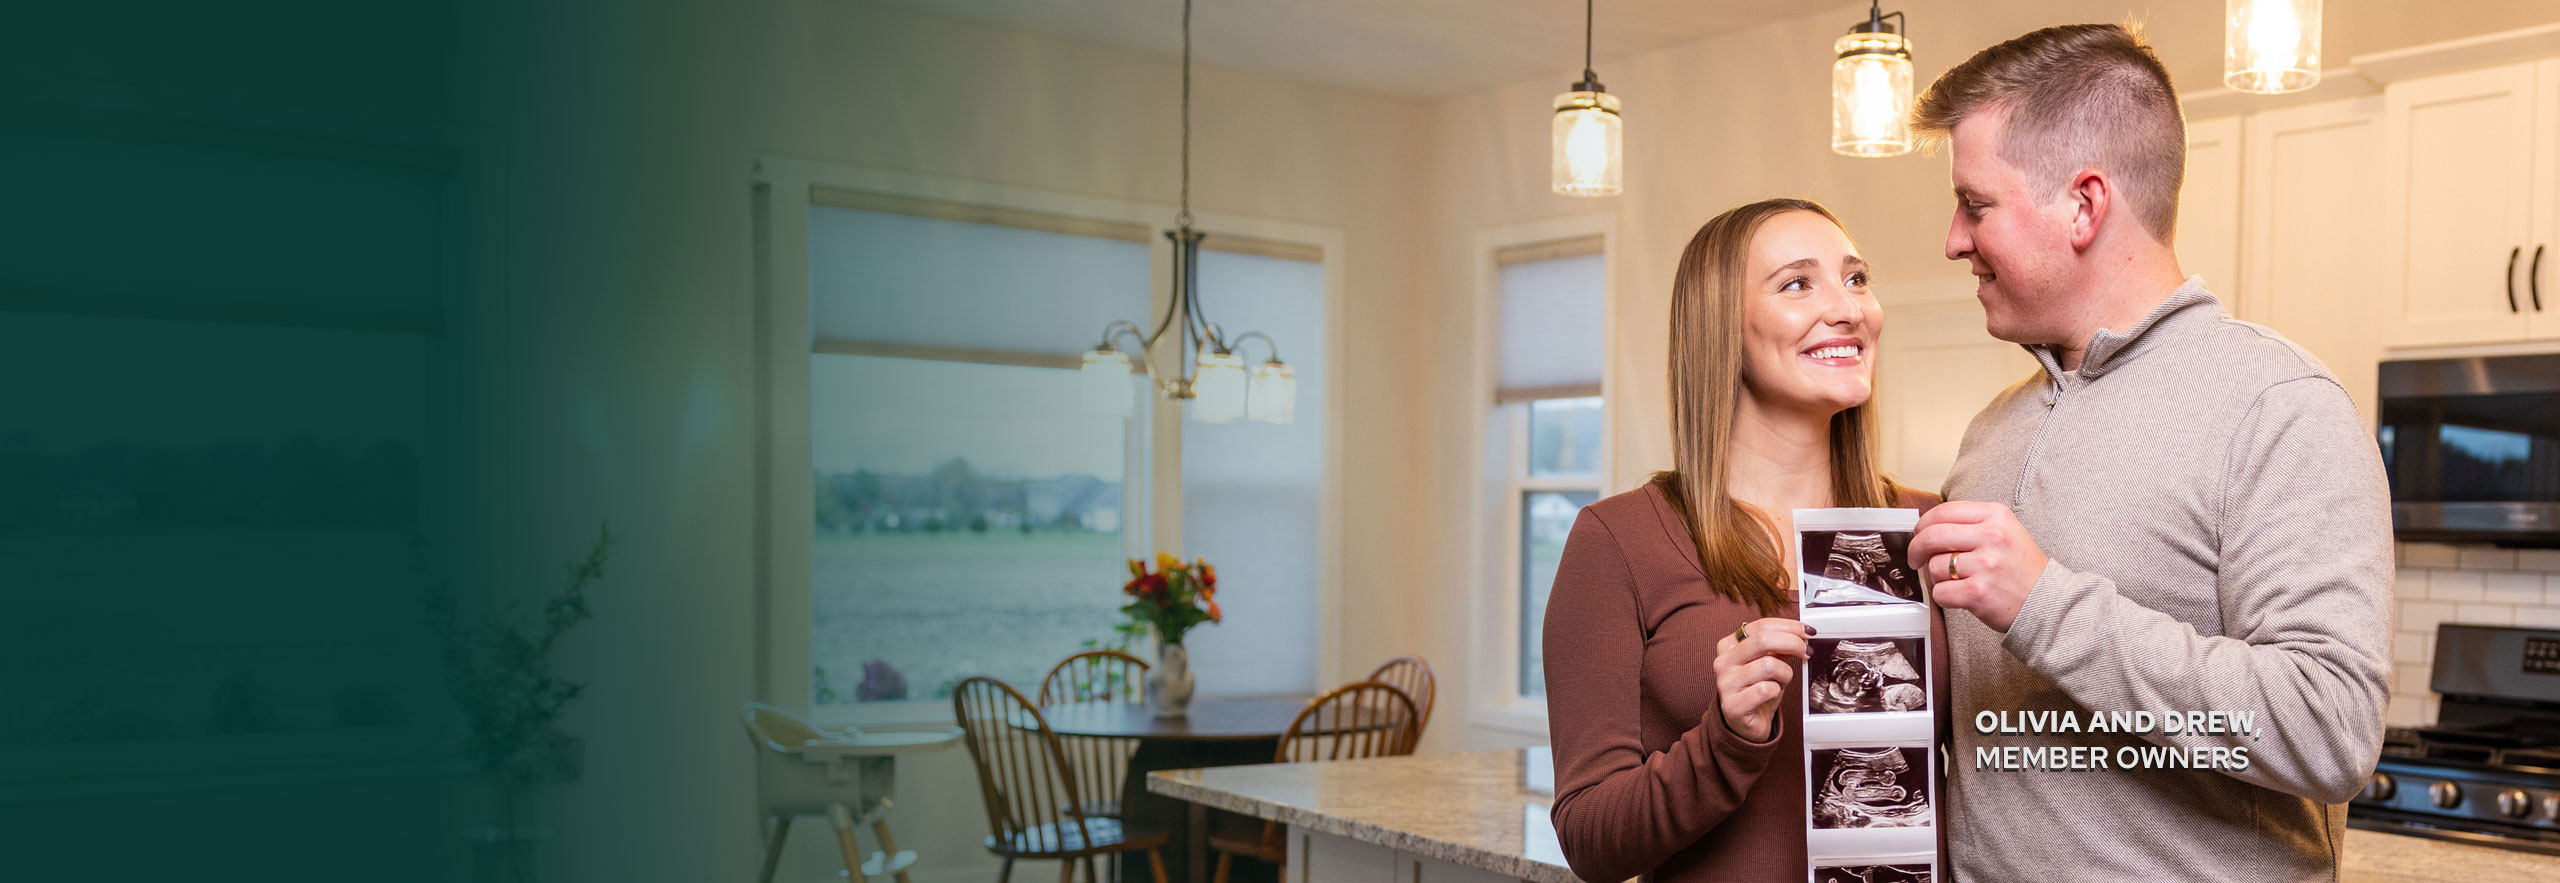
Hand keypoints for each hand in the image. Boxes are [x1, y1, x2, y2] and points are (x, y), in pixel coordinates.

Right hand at [1712, 617, 1811, 742]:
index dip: (1789, 626)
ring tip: (1782, 681)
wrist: (1745, 724)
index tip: (1807, 632)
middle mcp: (1723, 661)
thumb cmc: (1757, 691)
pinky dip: (1776, 691)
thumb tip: (1800, 634)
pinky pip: (1766, 690)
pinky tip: (1772, 694)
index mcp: (1729, 645)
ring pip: (1768, 665)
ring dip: (1785, 673)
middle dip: (1792, 643)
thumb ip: (1778, 647)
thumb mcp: (1769, 663)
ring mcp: (1725, 682)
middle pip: (1763, 640)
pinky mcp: (1732, 704)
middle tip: (1806, 651)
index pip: (1761, 625)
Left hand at [1908, 501, 2048, 632]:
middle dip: (1916, 549)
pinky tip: (1959, 596)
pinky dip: (1944, 597)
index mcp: (1996, 516)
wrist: (2047, 601)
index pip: (1944, 511)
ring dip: (1936, 577)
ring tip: (1954, 581)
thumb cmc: (2021, 569)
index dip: (1923, 525)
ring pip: (1934, 566)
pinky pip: (1941, 592)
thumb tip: (1927, 527)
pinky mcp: (1979, 592)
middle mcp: (1992, 536)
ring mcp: (1986, 564)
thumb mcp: (2005, 531)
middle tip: (1915, 560)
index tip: (1918, 535)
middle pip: (1931, 536)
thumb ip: (1971, 524)